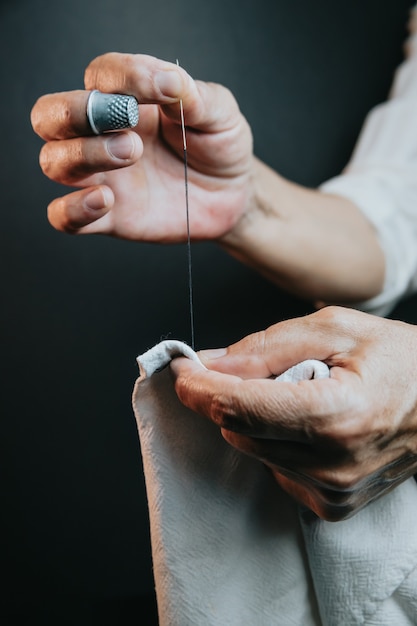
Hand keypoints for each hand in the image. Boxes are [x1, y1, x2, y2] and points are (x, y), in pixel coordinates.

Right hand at [30, 53, 252, 240]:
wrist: (234, 195)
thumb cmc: (220, 146)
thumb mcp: (218, 112)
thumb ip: (191, 94)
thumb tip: (165, 78)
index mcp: (127, 101)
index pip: (99, 76)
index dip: (122, 77)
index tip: (162, 89)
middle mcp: (103, 135)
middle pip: (49, 116)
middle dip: (73, 113)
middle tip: (125, 126)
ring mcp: (102, 177)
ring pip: (53, 162)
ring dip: (83, 155)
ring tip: (131, 155)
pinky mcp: (109, 217)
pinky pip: (64, 217)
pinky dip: (72, 210)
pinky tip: (105, 201)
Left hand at [170, 306, 416, 520]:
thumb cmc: (401, 360)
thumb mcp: (337, 328)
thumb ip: (268, 345)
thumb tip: (212, 362)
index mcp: (336, 414)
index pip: (239, 408)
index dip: (200, 387)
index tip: (183, 370)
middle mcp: (333, 464)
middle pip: (238, 431)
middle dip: (233, 396)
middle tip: (263, 369)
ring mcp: (333, 491)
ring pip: (253, 450)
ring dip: (259, 418)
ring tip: (305, 394)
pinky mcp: (333, 504)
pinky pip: (275, 469)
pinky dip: (277, 441)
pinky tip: (310, 423)